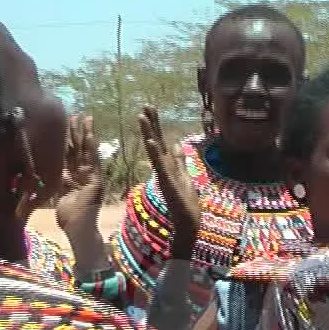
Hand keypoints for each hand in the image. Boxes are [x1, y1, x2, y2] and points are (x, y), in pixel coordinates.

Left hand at [54, 115, 105, 233]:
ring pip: (87, 152)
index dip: (67, 139)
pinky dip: (92, 148)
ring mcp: (92, 177)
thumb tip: (48, 172)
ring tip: (85, 118)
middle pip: (79, 149)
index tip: (64, 124)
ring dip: (86, 134)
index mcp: (73, 177)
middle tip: (76, 115)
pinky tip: (90, 135)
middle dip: (77, 132)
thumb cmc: (68, 217)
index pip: (69, 154)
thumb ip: (56, 182)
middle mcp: (84, 175)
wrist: (78, 230)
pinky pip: (94, 162)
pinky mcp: (97, 181)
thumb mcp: (58, 194)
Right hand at [140, 108, 201, 241]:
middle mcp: (163, 168)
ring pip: (155, 150)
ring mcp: (164, 175)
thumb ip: (179, 160)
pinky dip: (154, 153)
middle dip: (151, 124)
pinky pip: (160, 165)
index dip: (155, 125)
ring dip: (148, 133)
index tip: (150, 108)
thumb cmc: (186, 203)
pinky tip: (149, 141)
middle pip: (156, 142)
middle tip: (145, 106)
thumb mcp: (185, 176)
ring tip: (141, 117)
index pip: (160, 141)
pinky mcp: (168, 182)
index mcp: (168, 165)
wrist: (187, 223)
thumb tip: (176, 144)